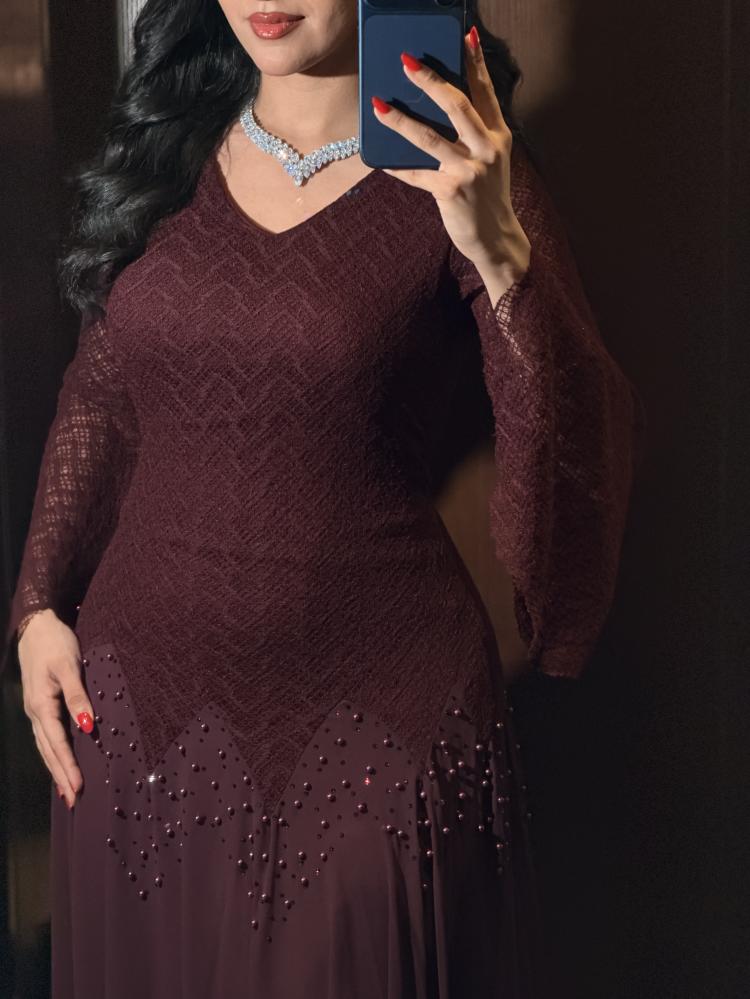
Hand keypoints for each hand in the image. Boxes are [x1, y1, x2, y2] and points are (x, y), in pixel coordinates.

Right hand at [18, 609, 94, 808]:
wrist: (36, 628)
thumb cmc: (55, 644)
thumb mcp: (69, 666)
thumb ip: (78, 695)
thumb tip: (87, 726)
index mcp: (41, 705)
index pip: (57, 743)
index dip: (68, 766)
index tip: (78, 787)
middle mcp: (35, 712)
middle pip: (48, 751)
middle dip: (61, 776)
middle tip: (74, 801)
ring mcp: (36, 709)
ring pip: (45, 746)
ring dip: (56, 769)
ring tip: (68, 792)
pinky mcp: (41, 705)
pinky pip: (46, 736)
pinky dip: (53, 754)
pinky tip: (60, 763)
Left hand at [370, 25, 530, 281]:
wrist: (496, 238)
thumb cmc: (487, 196)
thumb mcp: (490, 161)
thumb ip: (473, 135)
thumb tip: (437, 109)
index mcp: (498, 136)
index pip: (485, 92)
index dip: (475, 62)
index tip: (466, 35)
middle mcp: (487, 149)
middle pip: (456, 105)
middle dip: (430, 81)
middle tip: (406, 61)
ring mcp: (469, 170)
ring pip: (428, 138)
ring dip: (400, 120)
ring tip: (378, 106)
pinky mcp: (451, 192)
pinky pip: (417, 175)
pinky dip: (397, 169)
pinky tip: (379, 161)